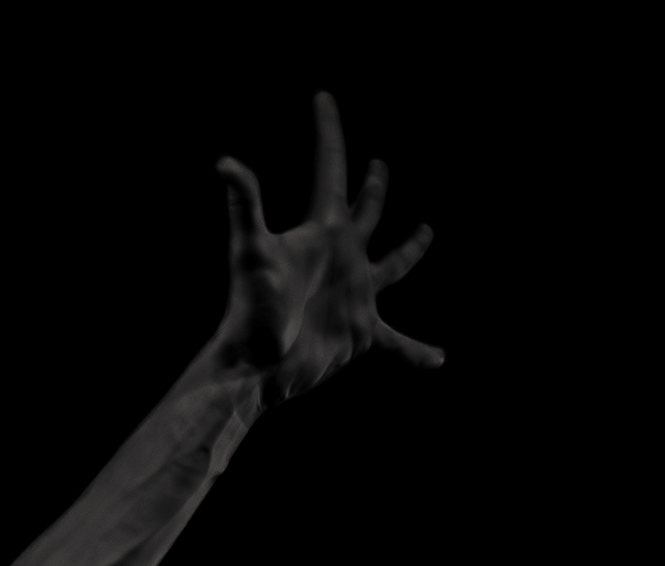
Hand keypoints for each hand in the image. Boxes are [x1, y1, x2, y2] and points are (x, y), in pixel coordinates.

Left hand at [216, 92, 441, 402]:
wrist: (257, 367)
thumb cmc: (253, 309)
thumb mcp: (250, 253)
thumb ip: (245, 205)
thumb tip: (225, 164)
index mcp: (323, 232)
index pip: (331, 170)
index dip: (328, 132)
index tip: (322, 97)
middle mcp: (343, 258)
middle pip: (365, 213)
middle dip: (374, 188)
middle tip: (379, 166)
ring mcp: (355, 295)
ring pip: (392, 266)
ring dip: (410, 251)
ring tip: (425, 233)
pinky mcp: (361, 334)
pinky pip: (398, 345)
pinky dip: (416, 353)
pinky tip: (439, 360)